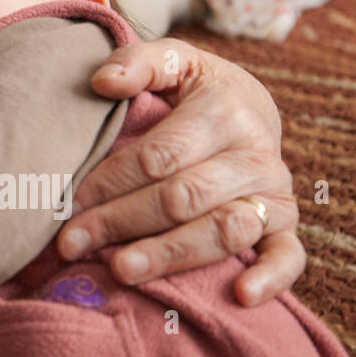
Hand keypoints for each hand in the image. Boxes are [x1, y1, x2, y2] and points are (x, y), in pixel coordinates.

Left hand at [58, 37, 302, 306]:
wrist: (251, 107)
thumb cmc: (195, 88)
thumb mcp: (173, 61)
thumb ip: (139, 62)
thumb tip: (102, 81)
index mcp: (222, 112)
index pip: (157, 156)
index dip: (109, 182)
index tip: (67, 204)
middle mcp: (253, 155)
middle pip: (182, 197)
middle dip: (121, 222)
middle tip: (71, 243)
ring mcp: (273, 193)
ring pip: (224, 231)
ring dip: (171, 254)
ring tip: (120, 270)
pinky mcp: (287, 225)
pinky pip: (288, 256)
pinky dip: (270, 278)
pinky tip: (240, 295)